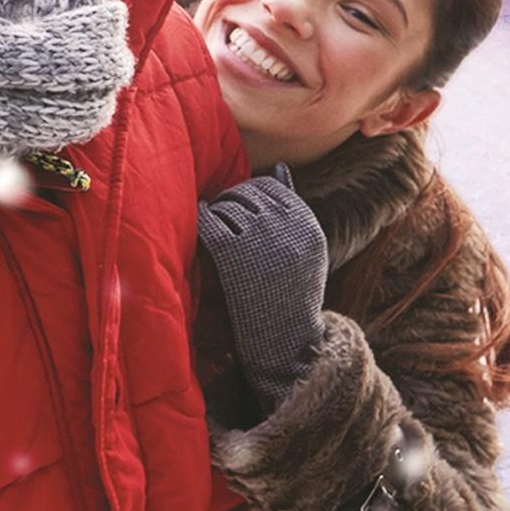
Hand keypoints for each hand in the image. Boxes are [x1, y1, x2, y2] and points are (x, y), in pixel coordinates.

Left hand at [197, 171, 330, 406]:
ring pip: (228, 205)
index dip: (249, 195)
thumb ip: (292, 208)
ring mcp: (261, 239)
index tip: (240, 212)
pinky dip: (202, 221)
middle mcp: (288, 227)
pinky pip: (210, 221)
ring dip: (217, 213)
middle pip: (247, 193)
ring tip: (215, 230)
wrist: (285, 344)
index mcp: (308, 225)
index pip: (271, 186)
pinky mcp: (235, 253)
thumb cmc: (291, 296)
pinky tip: (202, 230)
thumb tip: (278, 166)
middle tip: (222, 219)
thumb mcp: (305, 251)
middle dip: (231, 202)